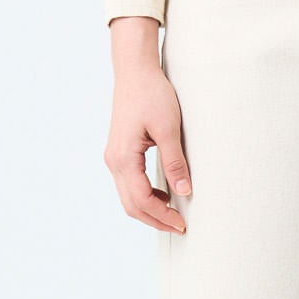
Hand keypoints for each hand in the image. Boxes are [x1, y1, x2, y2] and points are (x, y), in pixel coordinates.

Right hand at [104, 15, 190, 232]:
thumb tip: (185, 193)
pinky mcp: (119, 152)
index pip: (142, 200)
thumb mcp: (168, 129)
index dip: (163, 216)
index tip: (183, 223)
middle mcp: (113, 162)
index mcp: (123, 158)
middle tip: (180, 226)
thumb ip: (175, 162)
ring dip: (149, 209)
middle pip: (131, 205)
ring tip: (174, 214)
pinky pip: (129, 184)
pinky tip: (164, 195)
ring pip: (128, 197)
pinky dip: (145, 196)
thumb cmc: (152, 95)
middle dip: (155, 220)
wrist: (135, 72)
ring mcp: (114, 158)